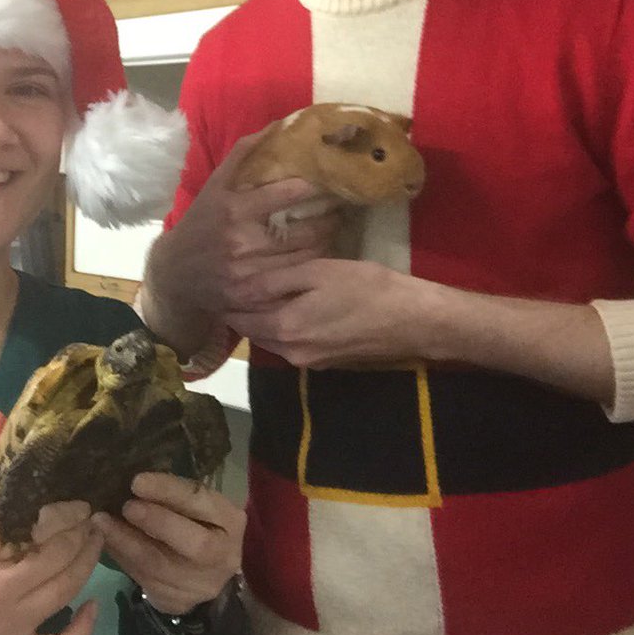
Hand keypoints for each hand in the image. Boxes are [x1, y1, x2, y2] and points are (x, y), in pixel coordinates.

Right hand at [0, 410, 103, 634]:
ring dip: (89, 563)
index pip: (39, 526)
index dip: (69, 511)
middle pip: (59, 558)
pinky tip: (93, 605)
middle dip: (83, 532)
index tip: (82, 496)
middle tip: (93, 514)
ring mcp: (5, 631)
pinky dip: (82, 632)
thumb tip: (1, 416)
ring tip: (96, 539)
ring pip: (66, 592)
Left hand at [91, 472, 244, 615]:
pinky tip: (105, 542)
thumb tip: (135, 481)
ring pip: (159, 565)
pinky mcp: (176, 601)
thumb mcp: (200, 505)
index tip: (137, 481)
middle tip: (126, 506)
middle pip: (192, 543)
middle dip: (155, 522)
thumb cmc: (201, 524)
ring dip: (125, 542)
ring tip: (101, 522)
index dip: (169, 491)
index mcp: (230, 521)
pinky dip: (122, 558)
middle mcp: (221, 555)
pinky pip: (143, 579)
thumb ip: (176, 496)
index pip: (200, 502)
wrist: (210, 574)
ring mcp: (199, 584)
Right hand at [143, 131, 339, 355]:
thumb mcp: (214, 187)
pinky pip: (295, 280)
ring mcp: (249, 273)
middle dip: (329, 219)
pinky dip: (312, 268)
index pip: (284, 194)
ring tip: (335, 230)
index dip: (312, 188)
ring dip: (326, 243)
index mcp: (232, 210)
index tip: (328, 183)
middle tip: (341, 210)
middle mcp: (241, 242)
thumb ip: (242, 156)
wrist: (175, 275)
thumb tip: (276, 125)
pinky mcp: (254, 297)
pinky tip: (320, 257)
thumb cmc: (201, 223)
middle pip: (303, 231)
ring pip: (305, 258)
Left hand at [226, 257, 438, 368]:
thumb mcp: (317, 272)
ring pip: (272, 337)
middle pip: (253, 330)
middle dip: (242, 308)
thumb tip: (237, 286)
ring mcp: (309, 361)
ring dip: (264, 317)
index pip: (237, 318)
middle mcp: (290, 353)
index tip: (220, 275)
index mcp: (283, 329)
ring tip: (262, 287)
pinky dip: (284, 324)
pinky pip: (292, 342)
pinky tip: (292, 303)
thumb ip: (275, 281)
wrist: (413, 320)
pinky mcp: (326, 362)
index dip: (226, 297)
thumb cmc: (366, 288)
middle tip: (237, 277)